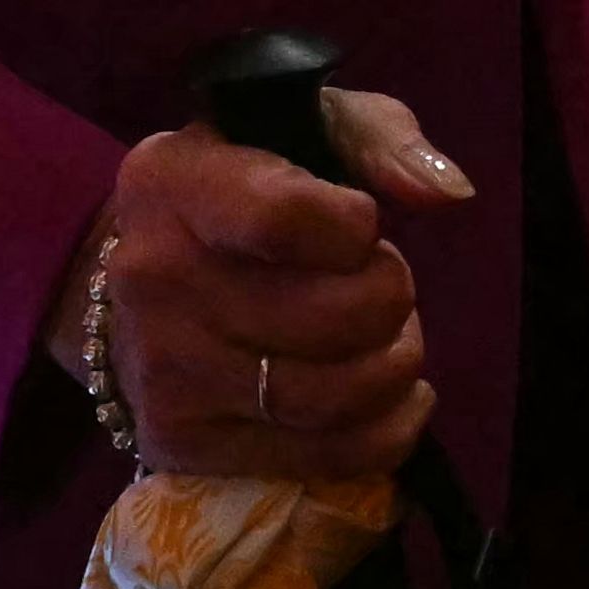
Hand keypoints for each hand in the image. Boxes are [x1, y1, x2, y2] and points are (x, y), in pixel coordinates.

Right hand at [75, 81, 471, 486]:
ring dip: (394, 367)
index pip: (284, 221)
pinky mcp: (182, 443)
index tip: (361, 224)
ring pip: (331, 397)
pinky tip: (398, 398)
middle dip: (390, 298)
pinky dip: (388, 432)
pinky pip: (321, 457)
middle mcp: (154, 278)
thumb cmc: (244, 191)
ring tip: (391, 338)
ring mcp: (164, 371)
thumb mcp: (305, 130)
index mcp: (174, 182)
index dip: (356, 229)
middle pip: (327, 318)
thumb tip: (447, 192)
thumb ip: (380, 140)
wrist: (140, 287)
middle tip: (385, 284)